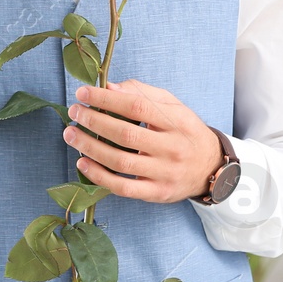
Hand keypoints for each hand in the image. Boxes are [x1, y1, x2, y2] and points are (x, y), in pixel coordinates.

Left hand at [63, 79, 221, 202]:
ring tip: (71, 134)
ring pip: (121, 162)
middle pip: (127, 135)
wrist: (211, 168)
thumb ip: (143, 93)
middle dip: (94, 121)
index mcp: (177, 122)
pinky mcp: (157, 193)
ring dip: (90, 147)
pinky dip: (99, 177)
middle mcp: (172, 149)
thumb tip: (109, 87)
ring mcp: (165, 174)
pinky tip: (83, 163)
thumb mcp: (174, 106)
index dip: (107, 99)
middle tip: (74, 112)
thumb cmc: (185, 132)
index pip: (138, 107)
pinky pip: (124, 188)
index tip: (83, 93)